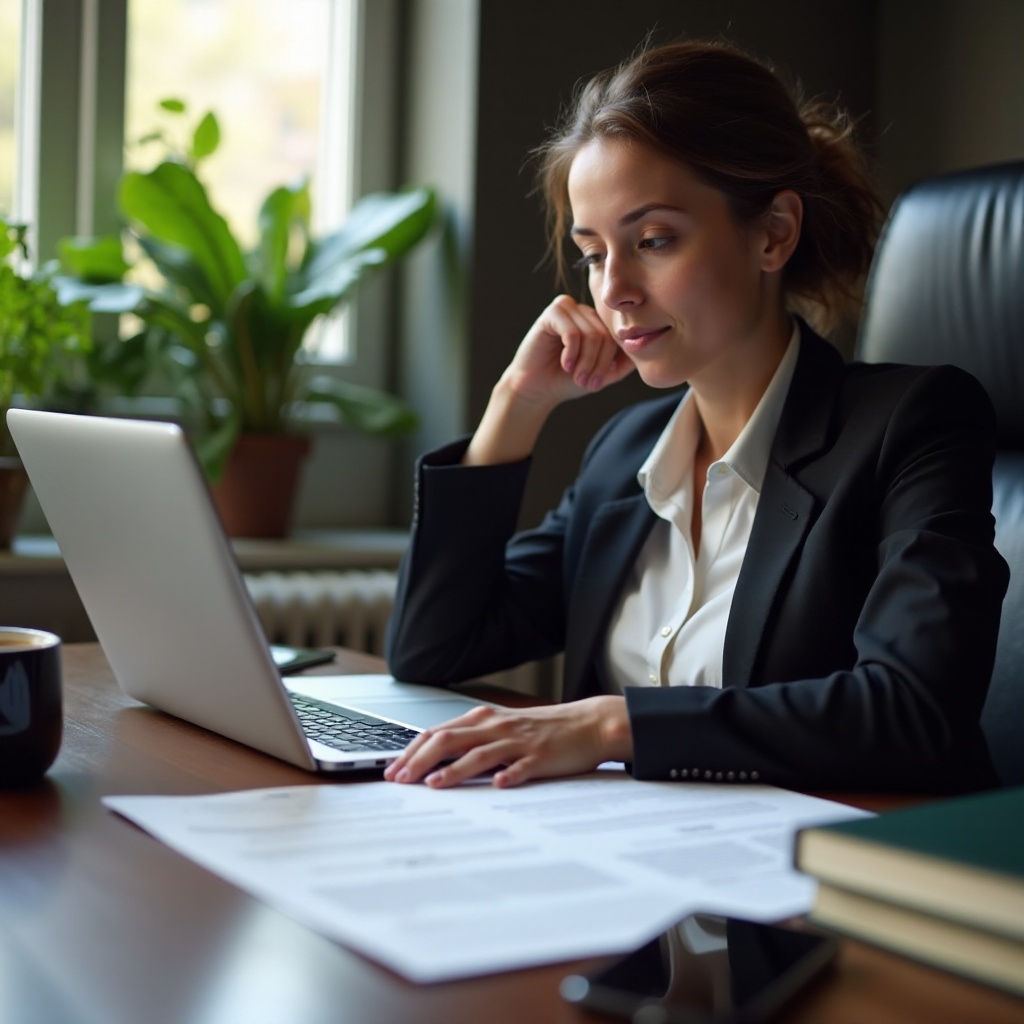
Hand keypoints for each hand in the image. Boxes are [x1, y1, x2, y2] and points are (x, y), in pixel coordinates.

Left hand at [383, 696, 633, 788]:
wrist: (587, 724)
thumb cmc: (541, 730)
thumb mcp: (501, 729)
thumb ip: (471, 741)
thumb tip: (433, 762)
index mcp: (483, 720)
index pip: (437, 733)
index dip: (412, 751)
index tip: (392, 770)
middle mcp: (496, 727)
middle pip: (450, 740)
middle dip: (421, 760)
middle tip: (400, 780)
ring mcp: (518, 741)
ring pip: (480, 753)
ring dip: (455, 770)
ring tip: (434, 786)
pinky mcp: (541, 756)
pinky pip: (522, 766)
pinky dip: (508, 775)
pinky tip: (498, 785)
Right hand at [463, 295, 635, 465]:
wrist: (536, 389)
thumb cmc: (566, 381)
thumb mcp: (602, 374)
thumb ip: (623, 363)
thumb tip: (643, 350)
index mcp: (598, 323)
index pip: (616, 336)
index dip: (609, 361)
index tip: (597, 383)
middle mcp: (584, 312)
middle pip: (605, 335)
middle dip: (596, 363)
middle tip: (585, 382)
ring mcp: (569, 309)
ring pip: (591, 334)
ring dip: (584, 361)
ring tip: (575, 376)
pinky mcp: (552, 313)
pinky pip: (572, 332)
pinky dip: (571, 353)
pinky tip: (564, 364)